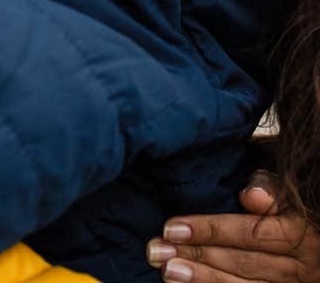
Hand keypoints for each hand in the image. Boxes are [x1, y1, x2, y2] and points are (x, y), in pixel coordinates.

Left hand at [145, 171, 319, 281]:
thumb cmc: (289, 205)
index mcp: (300, 233)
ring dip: (203, 279)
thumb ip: (269, 189)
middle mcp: (300, 267)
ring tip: (168, 271)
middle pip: (243, 263)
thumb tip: (249, 195)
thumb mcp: (287, 192)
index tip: (171, 227)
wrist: (309, 236)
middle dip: (197, 256)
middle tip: (157, 250)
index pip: (250, 233)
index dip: (210, 230)